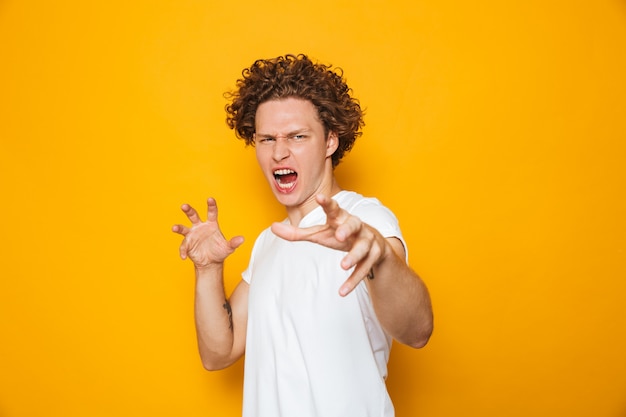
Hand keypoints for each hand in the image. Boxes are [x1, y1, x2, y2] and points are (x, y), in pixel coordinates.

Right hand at [172, 198, 243, 268]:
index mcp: (211, 224)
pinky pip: (183, 246)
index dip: (211, 205)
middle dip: (188, 210)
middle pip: (193, 215)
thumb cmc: (219, 252)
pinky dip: (183, 251)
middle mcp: (200, 227)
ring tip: (174, 228)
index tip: (210, 199)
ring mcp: (192, 235)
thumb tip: (242, 239)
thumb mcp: (228, 248)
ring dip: (178, 228)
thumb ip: (234, 243)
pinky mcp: (187, 244)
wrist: (211, 263)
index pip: (211, 212)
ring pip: (184, 228)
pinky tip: (184, 256)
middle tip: (184, 206)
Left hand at [271, 194, 387, 295]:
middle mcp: (357, 227)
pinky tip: (343, 291)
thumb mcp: (319, 234)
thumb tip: (272, 227)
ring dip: (354, 256)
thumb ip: (297, 232)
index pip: (334, 208)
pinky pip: (365, 269)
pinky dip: (354, 280)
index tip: (320, 197)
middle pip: (354, 224)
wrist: (374, 246)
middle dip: (347, 229)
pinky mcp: (375, 256)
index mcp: (341, 218)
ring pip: (363, 248)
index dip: (327, 203)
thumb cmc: (340, 235)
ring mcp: (368, 241)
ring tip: (343, 265)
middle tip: (339, 235)